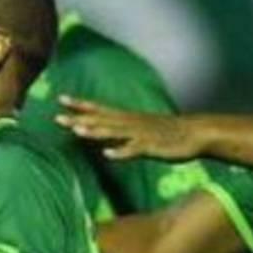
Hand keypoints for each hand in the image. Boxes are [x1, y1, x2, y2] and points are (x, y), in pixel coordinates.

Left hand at [55, 96, 198, 162]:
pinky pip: (134, 150)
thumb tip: (96, 132)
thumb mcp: (137, 129)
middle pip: (100, 120)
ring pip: (114, 133)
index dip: (80, 104)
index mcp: (125, 118)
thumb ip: (116, 130)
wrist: (196, 133)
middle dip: (78, 119)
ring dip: (95, 132)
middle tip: (56, 117)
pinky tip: (107, 155)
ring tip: (76, 131)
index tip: (60, 98)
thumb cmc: (164, 132)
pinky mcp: (151, 147)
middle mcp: (130, 123)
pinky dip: (121, 152)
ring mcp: (140, 134)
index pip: (98, 108)